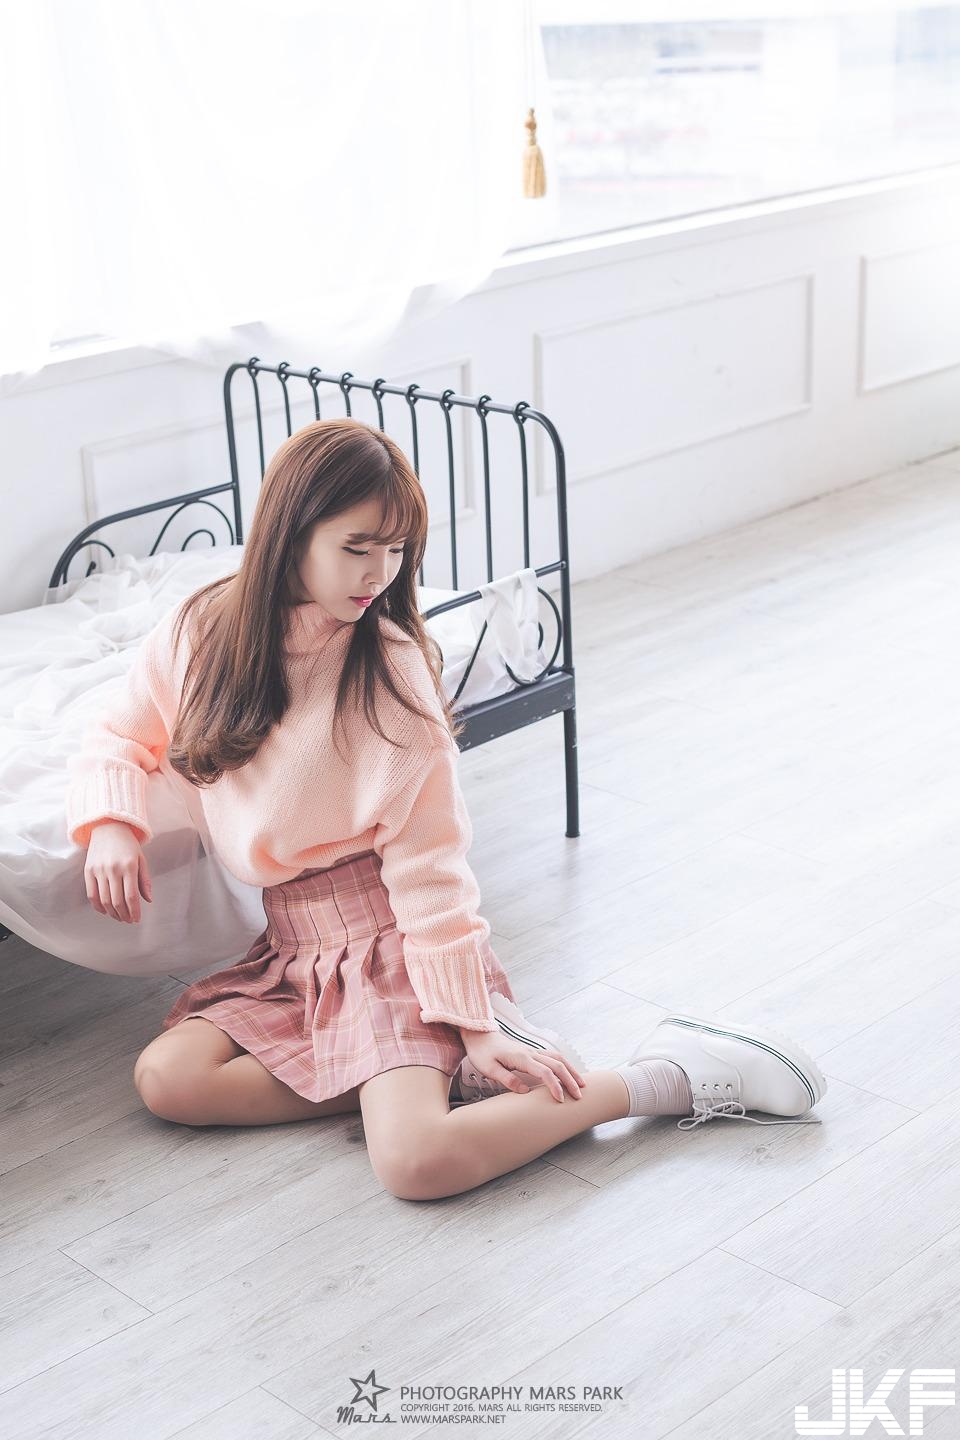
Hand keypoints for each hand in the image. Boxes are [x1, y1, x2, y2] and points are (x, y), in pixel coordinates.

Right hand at [84, 821, 152, 923]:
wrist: (108, 827)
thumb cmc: (128, 844)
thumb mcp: (141, 859)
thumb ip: (145, 880)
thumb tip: (148, 900)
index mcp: (129, 866)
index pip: (131, 896)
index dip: (134, 911)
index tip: (137, 919)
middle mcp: (113, 869)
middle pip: (117, 901)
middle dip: (124, 915)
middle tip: (128, 920)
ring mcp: (99, 870)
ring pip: (104, 900)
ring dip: (112, 913)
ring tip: (119, 917)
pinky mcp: (88, 871)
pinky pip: (91, 895)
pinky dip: (98, 906)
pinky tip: (105, 911)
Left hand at [461, 1029, 584, 1102]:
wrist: (479, 1035)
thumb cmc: (482, 1053)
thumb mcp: (489, 1069)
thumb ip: (507, 1079)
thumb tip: (525, 1091)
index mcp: (521, 1058)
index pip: (544, 1072)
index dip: (555, 1086)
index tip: (561, 1100)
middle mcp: (531, 1053)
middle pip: (557, 1065)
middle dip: (570, 1080)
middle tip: (579, 1096)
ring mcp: (532, 1051)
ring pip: (558, 1058)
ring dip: (571, 1071)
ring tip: (581, 1084)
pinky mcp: (532, 1052)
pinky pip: (553, 1057)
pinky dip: (564, 1065)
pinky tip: (568, 1072)